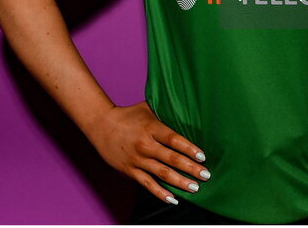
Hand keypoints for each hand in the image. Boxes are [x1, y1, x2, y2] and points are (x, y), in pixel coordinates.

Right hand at [85, 100, 209, 203]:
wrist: (101, 125)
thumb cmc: (128, 115)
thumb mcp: (147, 108)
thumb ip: (165, 112)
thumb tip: (187, 111)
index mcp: (151, 128)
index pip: (173, 139)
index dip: (189, 148)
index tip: (202, 156)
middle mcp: (144, 145)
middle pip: (171, 158)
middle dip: (191, 168)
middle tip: (206, 175)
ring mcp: (137, 159)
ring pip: (161, 173)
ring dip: (179, 182)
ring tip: (194, 187)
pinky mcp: (130, 170)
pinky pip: (147, 184)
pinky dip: (160, 193)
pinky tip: (173, 199)